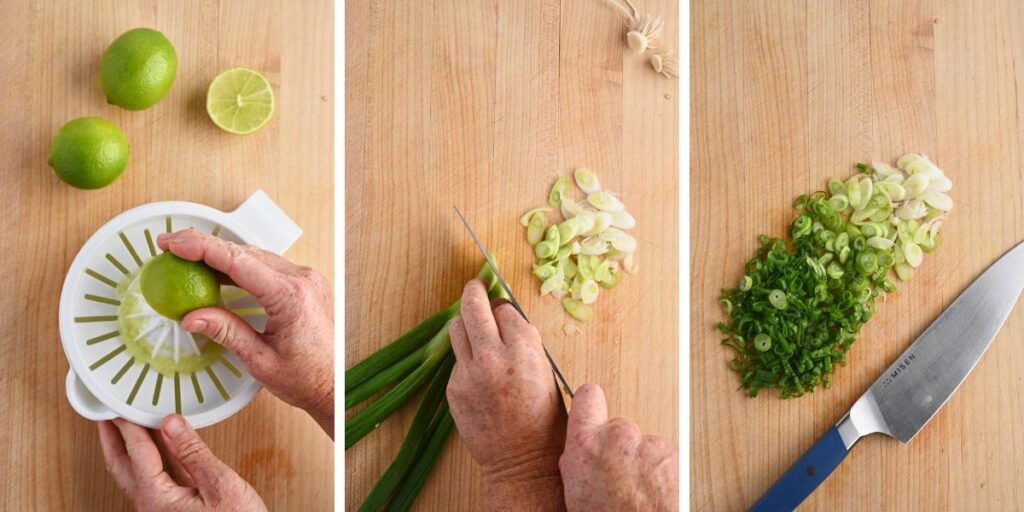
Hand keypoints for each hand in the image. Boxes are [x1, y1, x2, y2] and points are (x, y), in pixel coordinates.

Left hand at [97, 415, 264, 511]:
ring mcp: (163, 509)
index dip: (128, 425)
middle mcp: (153, 507)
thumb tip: (171, 424)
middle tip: (106, 416)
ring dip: (133, 448)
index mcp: (158, 499)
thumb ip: (193, 453)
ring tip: (132, 425)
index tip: (119, 406)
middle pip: (123, 467)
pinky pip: (159, 479)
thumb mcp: (219, 484)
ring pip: (138, 473)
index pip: (137, 453)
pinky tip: (165, 445)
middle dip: (113, 440)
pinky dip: (157, 458)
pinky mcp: (177, 510)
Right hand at [158, 229, 333, 436]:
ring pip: (255, 256)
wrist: (336, 385)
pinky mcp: (306, 284)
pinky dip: (240, 266)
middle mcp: (302, 280)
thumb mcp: (259, 360)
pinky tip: (218, 271)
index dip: (200, 247)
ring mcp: (307, 279)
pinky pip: (268, 266)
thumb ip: (226, 332)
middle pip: (244, 252)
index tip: (172, 243)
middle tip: (170, 247)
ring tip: (186, 257)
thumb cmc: (307, 378)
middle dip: (204, 246)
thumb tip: (191, 316)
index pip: (236, 260)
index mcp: (290, 296)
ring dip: (221, 255)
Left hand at [446, 279, 566, 510]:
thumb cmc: (544, 422)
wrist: (522, 461)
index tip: (504, 310)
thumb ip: (527, 345)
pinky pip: (456, 360)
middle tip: (475, 286)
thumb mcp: (547, 374)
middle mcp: (493, 356)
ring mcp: (469, 372)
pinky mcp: (454, 388)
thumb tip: (509, 321)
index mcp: (524, 351)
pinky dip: (466, 359)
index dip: (506, 310)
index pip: (506, 310)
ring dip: (466, 323)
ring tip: (474, 327)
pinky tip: (479, 373)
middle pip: (474, 306)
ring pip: (457, 328)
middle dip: (474, 291)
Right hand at [560, 384, 678, 511]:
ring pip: (644, 446)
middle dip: (621, 449)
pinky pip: (666, 458)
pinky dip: (664, 474)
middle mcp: (617, 437)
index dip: (592, 405)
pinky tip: (657, 495)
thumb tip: (579, 457)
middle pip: (619, 428)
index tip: (594, 411)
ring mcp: (648, 444)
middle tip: (621, 478)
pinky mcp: (674, 454)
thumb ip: (578, 464)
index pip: (588, 397)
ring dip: (644, 464)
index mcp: (584, 447)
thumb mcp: (576, 493)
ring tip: (640, 494)